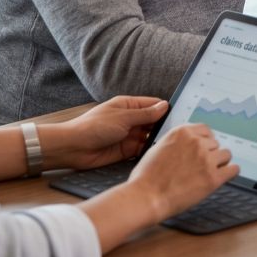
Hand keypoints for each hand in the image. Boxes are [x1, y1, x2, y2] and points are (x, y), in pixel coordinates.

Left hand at [43, 96, 168, 170]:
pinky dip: (150, 150)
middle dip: (164, 125)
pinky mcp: (126, 150)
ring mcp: (128, 135)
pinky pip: (142, 149)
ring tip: (172, 143)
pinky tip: (160, 152)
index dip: (166, 109)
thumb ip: (146, 114)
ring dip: (158, 139)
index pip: (152, 104)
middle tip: (180, 131)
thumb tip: (165, 106)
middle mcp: (130, 120)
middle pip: (153, 121)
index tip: (182, 114)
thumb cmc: (93, 127)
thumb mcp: (123, 117)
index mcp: (128, 106)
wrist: (73, 148)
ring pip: (149, 136)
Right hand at [124, 123, 238, 219]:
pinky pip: (233, 169)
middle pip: (215, 143)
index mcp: (182, 132)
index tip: (204, 148)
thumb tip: (190, 143)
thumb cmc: (147, 177)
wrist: (146, 197)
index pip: (206, 130)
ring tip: (209, 172)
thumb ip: (177, 142)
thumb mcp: (159, 147)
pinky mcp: (213, 178)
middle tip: (200, 166)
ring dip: (219, 163)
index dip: (205, 140)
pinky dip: (230, 172)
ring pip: (226, 155)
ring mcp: (206, 159)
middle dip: (209, 154)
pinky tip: (225, 176)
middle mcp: (196, 143)